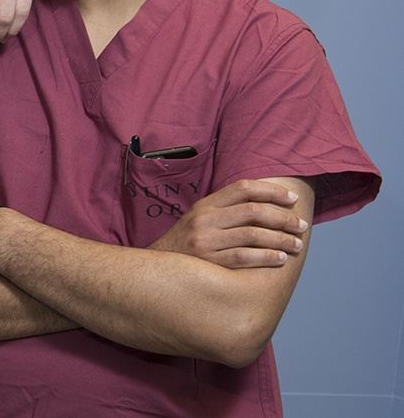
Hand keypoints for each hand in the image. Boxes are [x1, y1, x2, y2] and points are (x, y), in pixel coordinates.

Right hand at [149, 179, 308, 267]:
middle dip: (283, 218)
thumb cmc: (187, 245)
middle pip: (252, 211)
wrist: (157, 270)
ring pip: (253, 234)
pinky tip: (281, 259)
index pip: (242, 188)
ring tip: (297, 245)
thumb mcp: (199, 220)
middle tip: (301, 226)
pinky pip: (244, 257)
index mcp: (205, 205)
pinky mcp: (209, 262)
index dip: (271, 191)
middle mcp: (204, 220)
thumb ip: (225, 211)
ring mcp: (205, 241)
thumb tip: (267, 206)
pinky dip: (267, 257)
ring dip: (281, 239)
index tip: (292, 199)